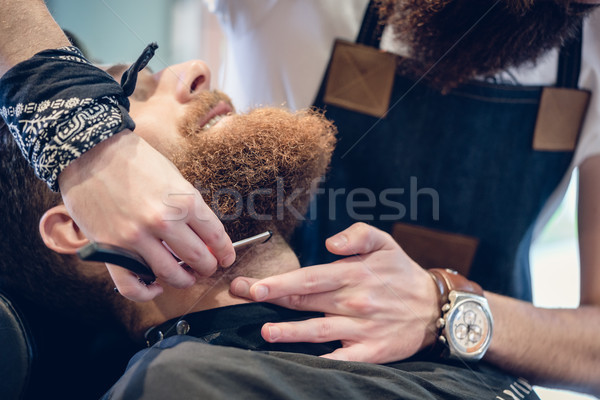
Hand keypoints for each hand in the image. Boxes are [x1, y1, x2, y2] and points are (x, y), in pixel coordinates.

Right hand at [59, 130, 234, 300]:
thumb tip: (206, 235)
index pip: (216, 236)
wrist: (90, 151)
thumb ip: (189, 207)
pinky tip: (155, 288)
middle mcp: (163, 221)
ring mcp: (135, 237)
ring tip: (186, 277)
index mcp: (184, 200)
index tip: (226, 257)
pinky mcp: (111, 249)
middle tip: (207, 267)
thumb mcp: (173, 177)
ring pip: (170, 275)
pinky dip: (147, 293)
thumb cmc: (135, 160)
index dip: (226, 251)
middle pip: (198, 258)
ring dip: (183, 281)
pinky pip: (132, 285)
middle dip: (208, 266)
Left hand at [230, 222, 439, 362]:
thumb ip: (357, 234)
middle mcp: (354, 301)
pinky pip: (342, 358)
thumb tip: (330, 243)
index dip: (280, 282)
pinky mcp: (371, 350)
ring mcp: (361, 328)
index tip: (254, 286)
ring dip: (290, 332)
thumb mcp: (385, 242)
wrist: (434, 308)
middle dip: (270, 298)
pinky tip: (299, 362)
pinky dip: (321, 361)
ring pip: (318, 330)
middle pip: (305, 301)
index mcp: (353, 274)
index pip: (309, 278)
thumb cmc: (402, 272)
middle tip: (240, 297)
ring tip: (266, 332)